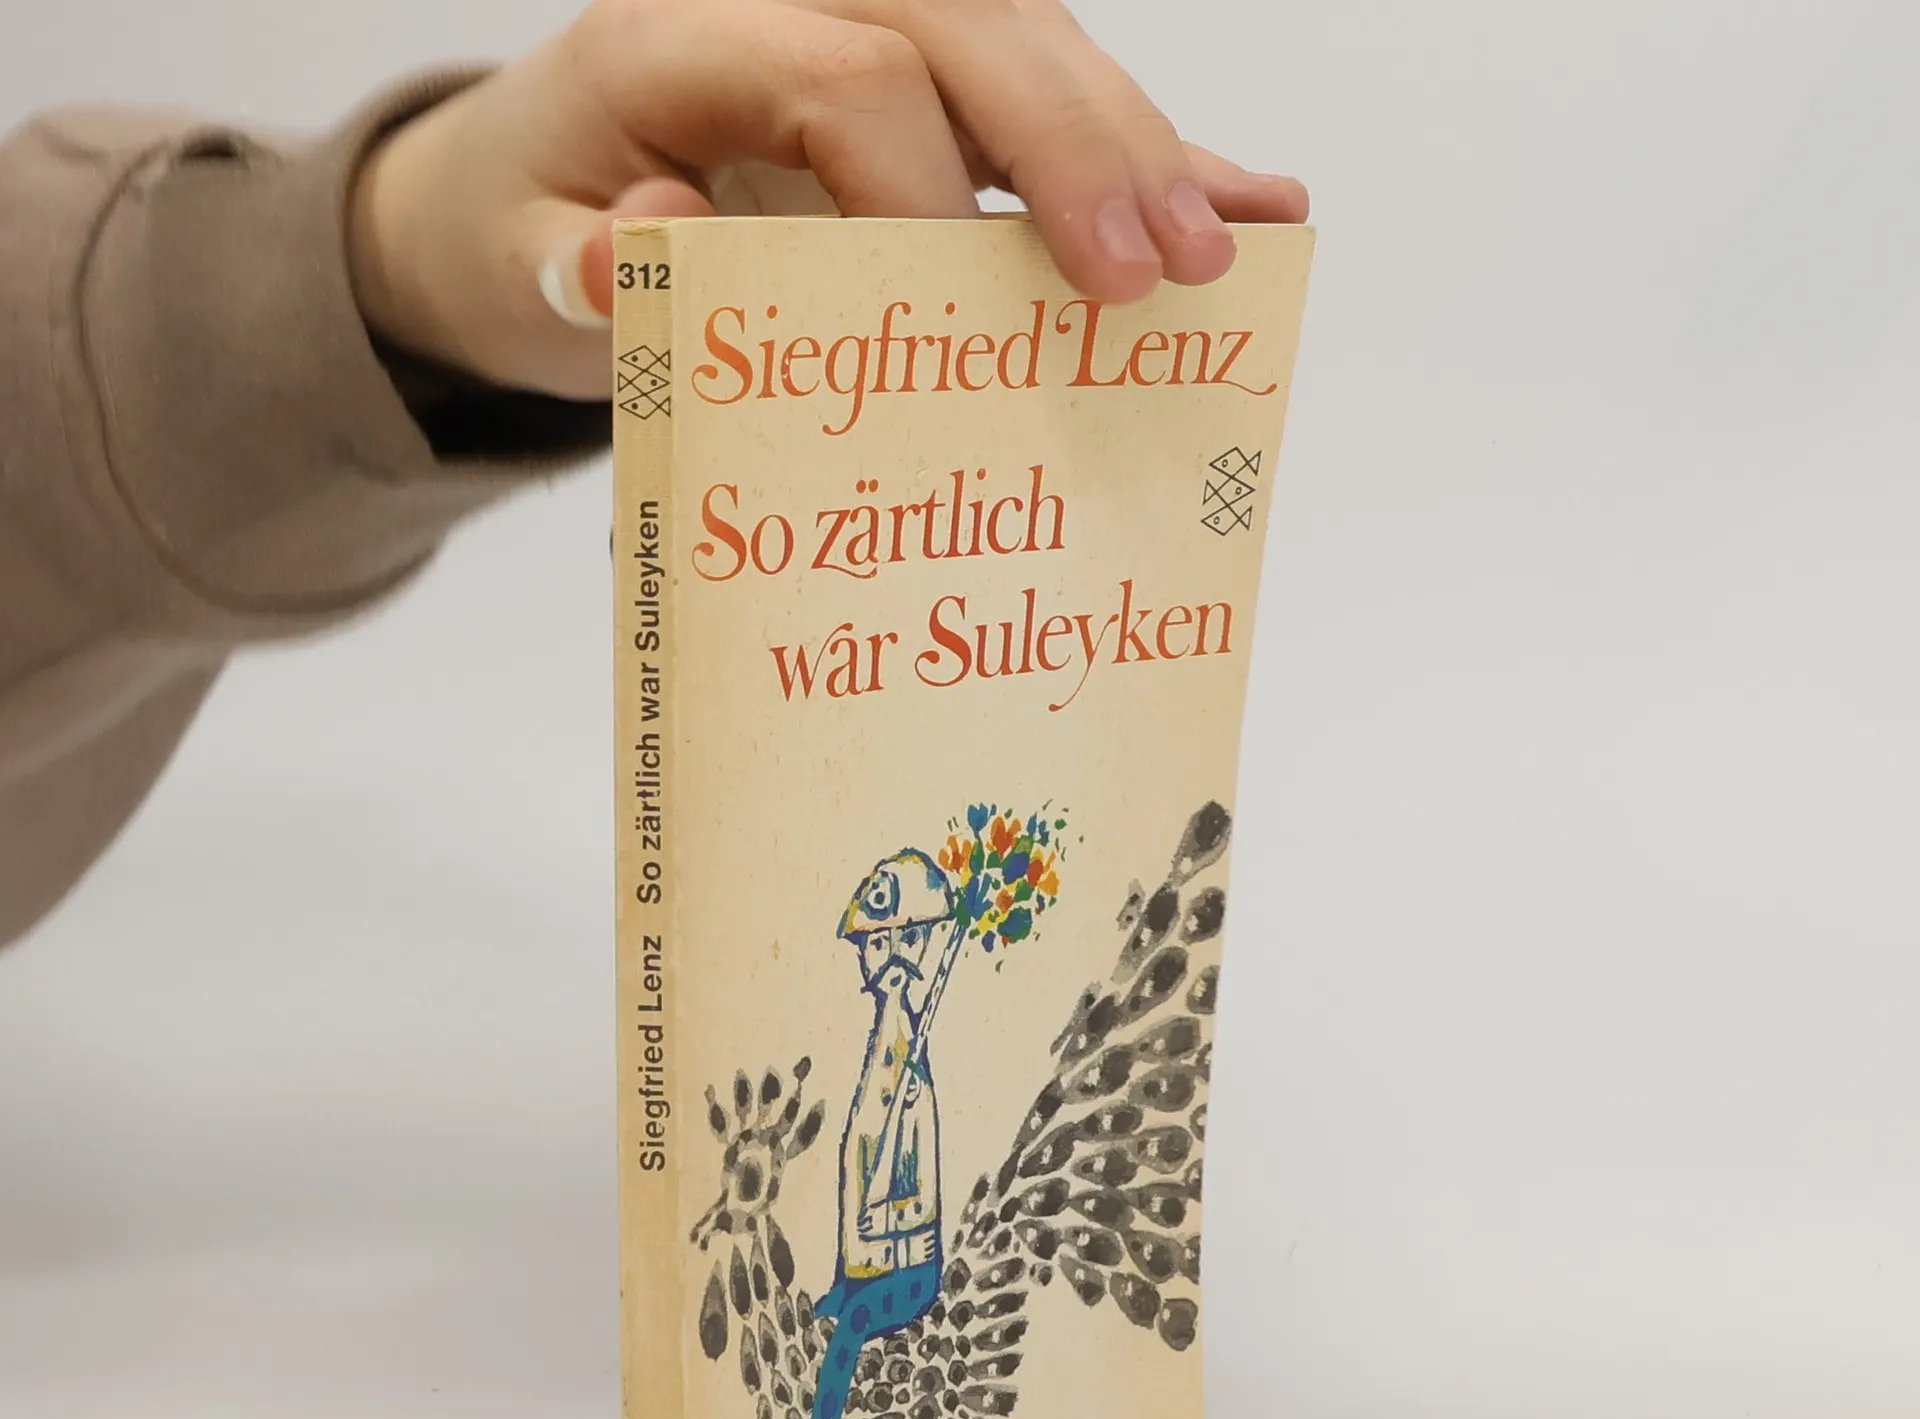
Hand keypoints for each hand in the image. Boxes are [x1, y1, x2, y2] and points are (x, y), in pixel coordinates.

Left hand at [346, 0, 1307, 399]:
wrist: (528, 198)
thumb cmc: (528, 231)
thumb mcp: (509, 266)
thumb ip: (566, 267)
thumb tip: (641, 250)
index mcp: (682, 37)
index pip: (845, 74)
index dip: (915, 190)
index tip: (958, 316)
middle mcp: (795, 8)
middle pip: (971, 32)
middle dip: (1075, 152)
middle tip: (1151, 272)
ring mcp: (874, 38)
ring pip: (1032, 52)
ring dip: (1137, 152)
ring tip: (1221, 252)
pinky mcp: (927, 95)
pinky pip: (1046, 106)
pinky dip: (1147, 156)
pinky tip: (1250, 199)